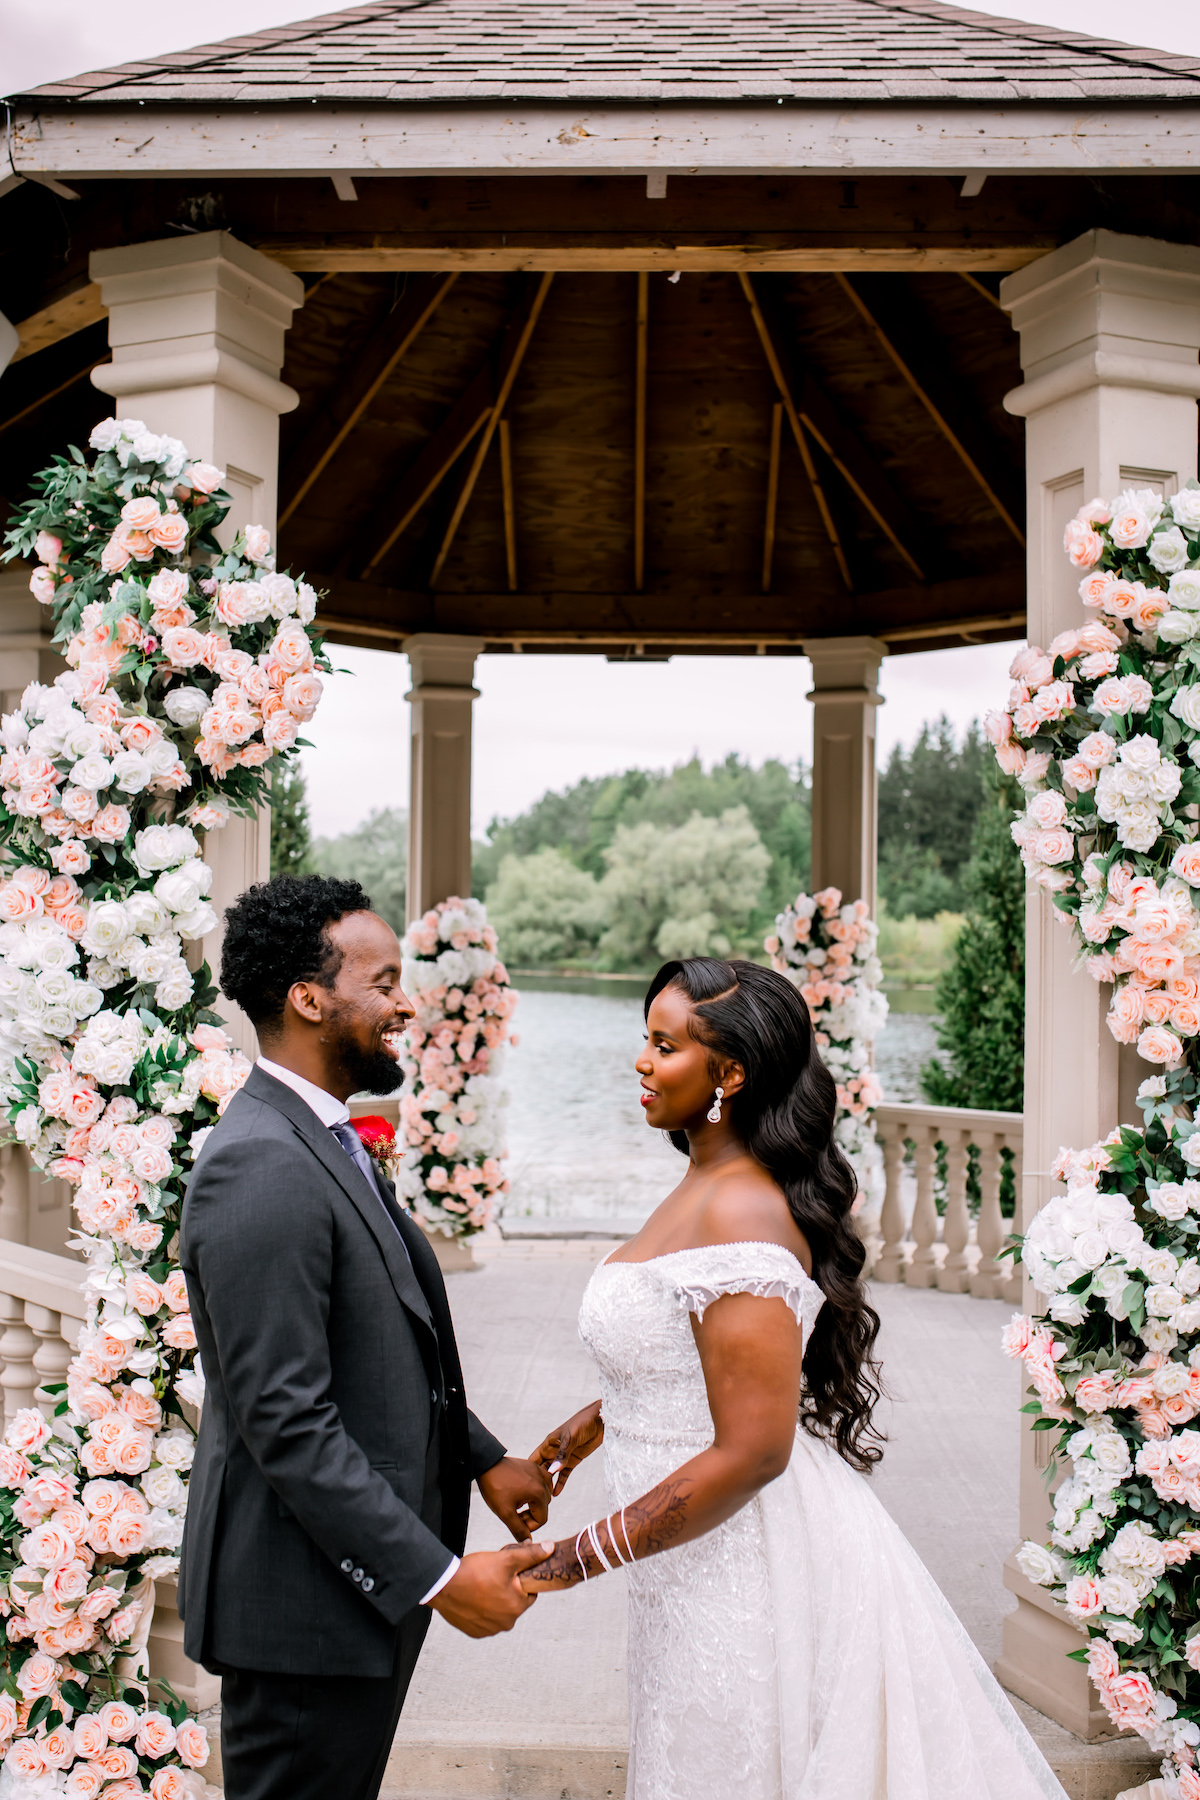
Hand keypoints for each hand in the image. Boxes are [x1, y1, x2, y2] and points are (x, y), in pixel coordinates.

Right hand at [427, 1541, 553, 1637]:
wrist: (443, 1586)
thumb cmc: (476, 1572)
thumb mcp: (507, 1559)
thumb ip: (531, 1555)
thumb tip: (551, 1548)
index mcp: (517, 1607)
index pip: (529, 1592)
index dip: (520, 1578)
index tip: (508, 1570)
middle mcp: (506, 1623)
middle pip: (513, 1601)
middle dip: (507, 1589)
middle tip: (493, 1575)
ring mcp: (489, 1630)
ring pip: (499, 1611)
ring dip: (494, 1600)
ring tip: (480, 1584)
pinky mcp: (474, 1632)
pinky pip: (484, 1620)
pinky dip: (481, 1610)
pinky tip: (472, 1597)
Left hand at [477, 1455, 551, 1540]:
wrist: (486, 1465)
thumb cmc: (494, 1486)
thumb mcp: (505, 1512)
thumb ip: (518, 1529)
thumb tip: (528, 1541)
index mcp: (538, 1493)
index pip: (542, 1519)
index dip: (529, 1526)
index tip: (515, 1521)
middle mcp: (543, 1481)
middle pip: (543, 1508)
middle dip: (530, 1514)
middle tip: (514, 1512)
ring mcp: (538, 1471)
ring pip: (543, 1495)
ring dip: (533, 1503)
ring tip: (516, 1502)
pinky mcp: (533, 1466)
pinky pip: (540, 1482)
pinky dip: (534, 1490)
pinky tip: (520, 1492)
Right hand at [530, 1398, 603, 1495]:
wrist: (600, 1421)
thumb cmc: (583, 1422)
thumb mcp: (572, 1437)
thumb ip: (563, 1453)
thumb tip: (553, 1471)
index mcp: (549, 1443)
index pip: (533, 1459)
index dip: (527, 1470)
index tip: (522, 1484)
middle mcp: (553, 1451)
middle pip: (541, 1468)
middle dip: (537, 1481)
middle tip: (533, 1497)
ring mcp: (563, 1457)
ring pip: (552, 1473)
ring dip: (548, 1484)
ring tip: (544, 1498)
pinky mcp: (573, 1461)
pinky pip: (564, 1475)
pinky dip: (560, 1483)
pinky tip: (556, 1494)